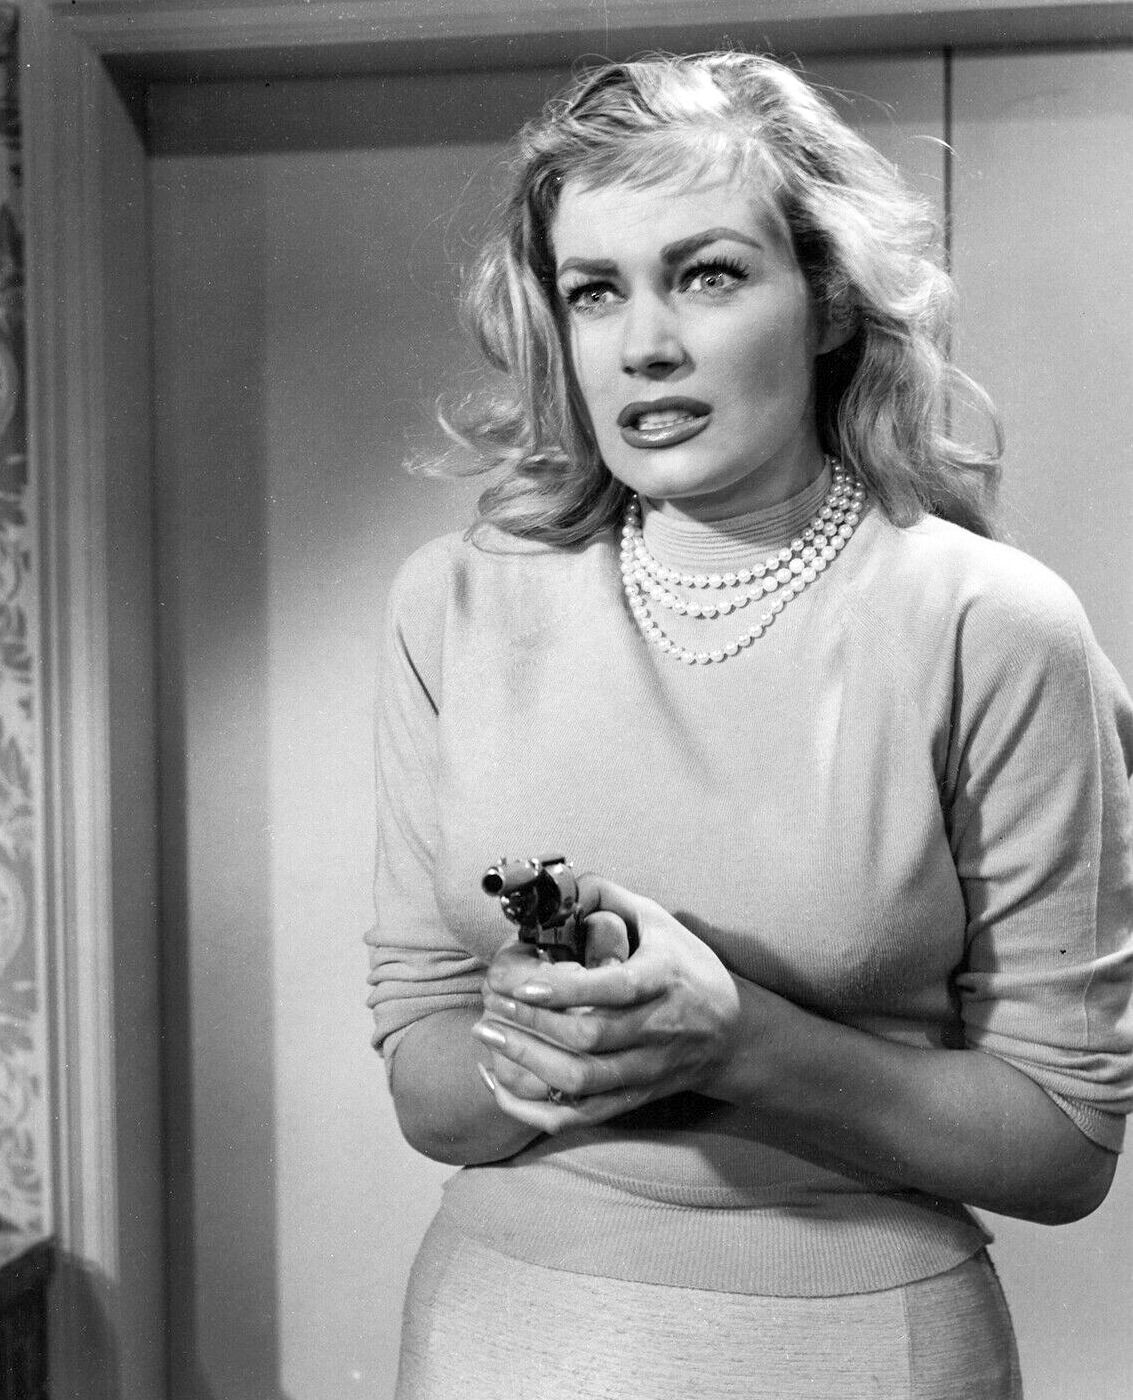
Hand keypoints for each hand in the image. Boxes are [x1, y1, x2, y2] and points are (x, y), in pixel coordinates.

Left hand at [472, 874, 743, 1132]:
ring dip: (526, 1062)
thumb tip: (564, 885)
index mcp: (664, 981)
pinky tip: (498, 1083)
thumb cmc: (690, 970)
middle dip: (531, 1023)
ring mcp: (644, 1071)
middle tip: (491, 1001)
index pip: (614, 989)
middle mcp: (655, 1030)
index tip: (524, 979)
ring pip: (581, 1080)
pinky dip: (534, 1107)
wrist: (734, 1035)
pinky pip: (579, 1113)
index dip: (566, 989)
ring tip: (487, 1035)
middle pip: (588, 1038)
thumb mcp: (661, 923)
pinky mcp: (632, 1099)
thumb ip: (612, 899)